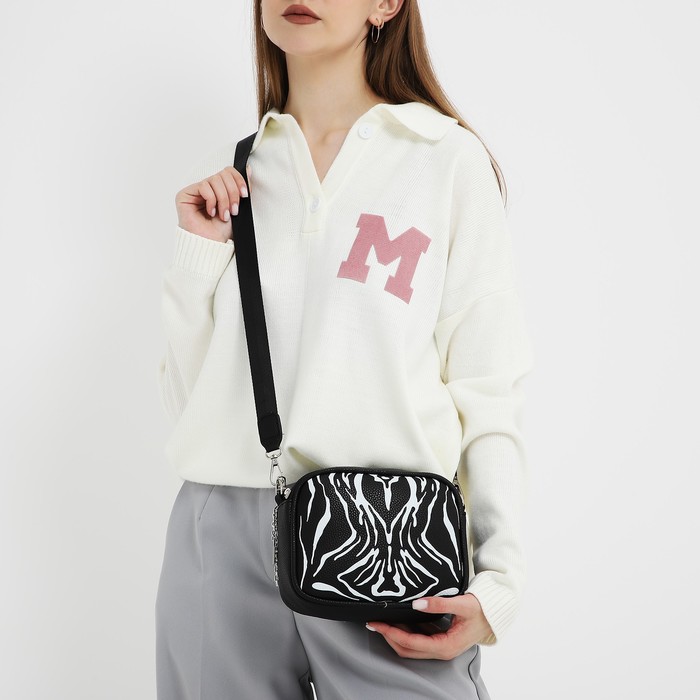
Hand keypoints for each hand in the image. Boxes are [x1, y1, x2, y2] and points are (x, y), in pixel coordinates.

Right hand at [175, 166, 248, 243]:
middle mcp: (206, 188)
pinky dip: (212, 200)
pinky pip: (204, 186)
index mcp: (218, 189)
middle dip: (232, 193)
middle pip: (223, 174)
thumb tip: (248, 169)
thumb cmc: (221, 230)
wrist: (211, 244)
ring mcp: (195, 190)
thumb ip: (241, 188)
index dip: (239, 180)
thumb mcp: (237, 206)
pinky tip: (211, 212)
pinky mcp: (185, 194)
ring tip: (223, 214)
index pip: (228, 172)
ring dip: (223, 199)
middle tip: (233, 210)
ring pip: (215, 180)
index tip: (245, 195)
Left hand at [365, 593, 492, 659]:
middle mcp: (441, 651)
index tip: (378, 623)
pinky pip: (418, 641)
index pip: (411, 642)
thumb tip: (417, 604)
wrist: (496, 616)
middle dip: (388, 636)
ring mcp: (441, 647)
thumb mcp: (462, 604)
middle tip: (374, 622)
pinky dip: (406, 633)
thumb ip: (439, 603)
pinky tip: (399, 620)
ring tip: (382, 621)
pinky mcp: (441, 641)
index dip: (392, 633)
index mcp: (445, 645)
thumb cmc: (482, 610)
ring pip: (411, 647)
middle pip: (407, 649)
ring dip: (395, 636)